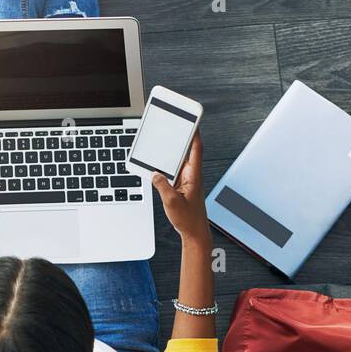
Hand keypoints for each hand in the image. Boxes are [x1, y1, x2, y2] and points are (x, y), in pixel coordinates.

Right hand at [151, 129, 209, 243]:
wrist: (194, 232)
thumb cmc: (188, 219)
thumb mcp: (171, 201)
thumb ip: (162, 185)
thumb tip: (154, 173)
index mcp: (194, 175)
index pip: (196, 148)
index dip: (194, 132)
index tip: (192, 119)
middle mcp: (191, 174)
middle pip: (186, 150)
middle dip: (181, 135)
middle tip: (174, 122)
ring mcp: (186, 179)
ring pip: (178, 160)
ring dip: (172, 150)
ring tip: (162, 140)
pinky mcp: (180, 185)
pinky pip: (172, 170)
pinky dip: (165, 165)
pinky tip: (157, 163)